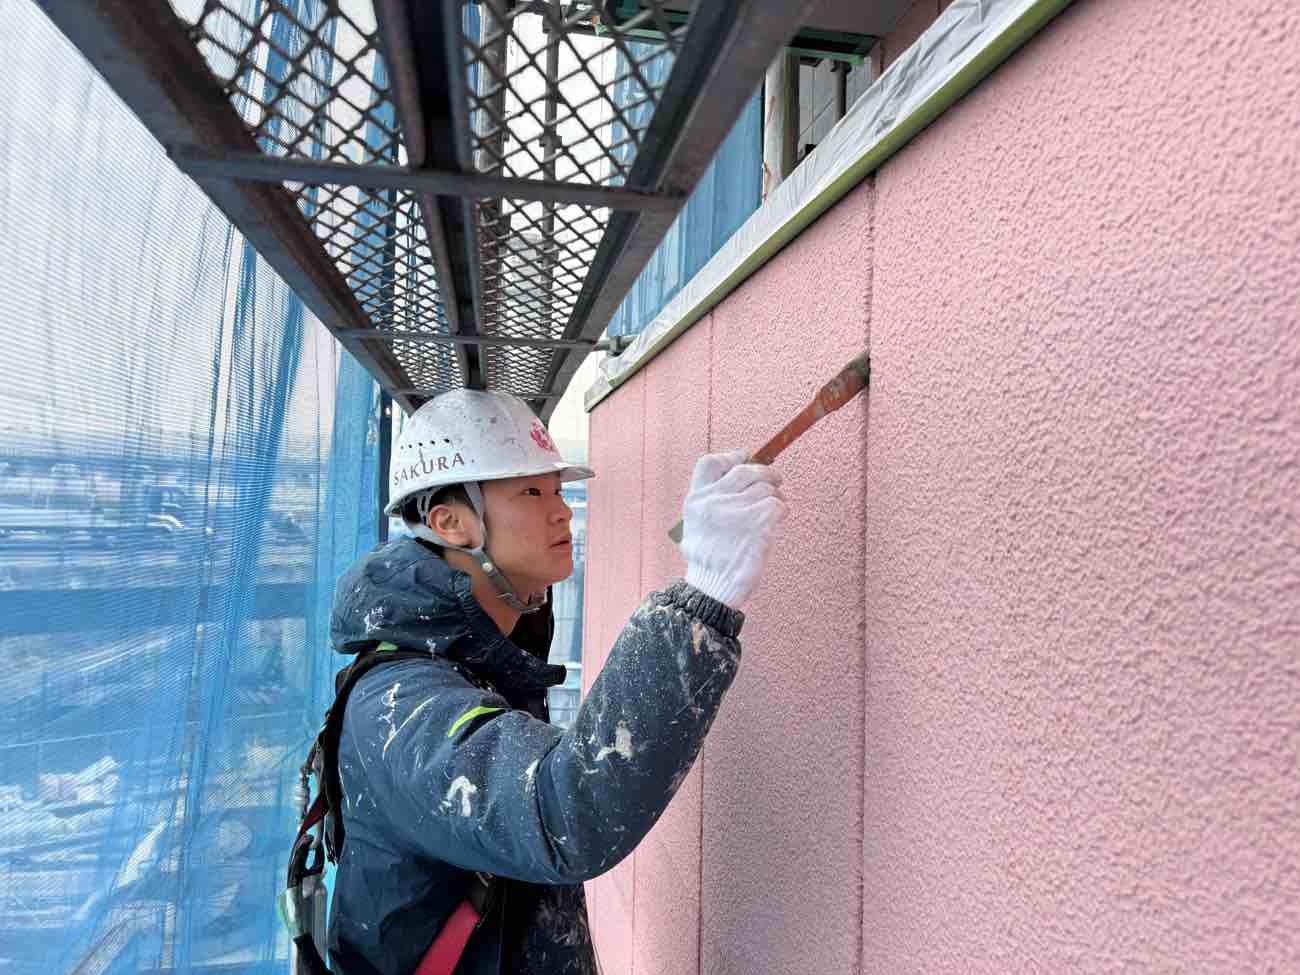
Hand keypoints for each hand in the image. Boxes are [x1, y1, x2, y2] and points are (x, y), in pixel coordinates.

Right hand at [681, 450, 786, 609]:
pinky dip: (781, 511)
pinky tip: (776, 521)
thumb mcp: (695, 524)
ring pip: (766, 487)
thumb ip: (711, 500)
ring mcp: (736, 511)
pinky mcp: (757, 524)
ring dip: (775, 496)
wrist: (713, 588)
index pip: (711, 462)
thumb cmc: (709, 559)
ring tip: (772, 511)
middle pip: (746, 470)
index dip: (732, 456)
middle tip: (775, 481)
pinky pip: (778, 504)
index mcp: (695, 500)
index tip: (745, 458)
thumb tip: (739, 475)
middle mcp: (713, 501)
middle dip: (765, 473)